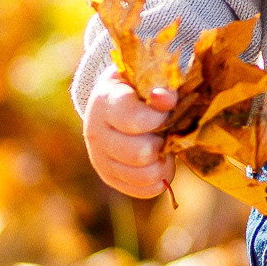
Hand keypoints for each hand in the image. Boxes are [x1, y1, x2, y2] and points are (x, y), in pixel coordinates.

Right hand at [83, 67, 175, 197]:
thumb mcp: (147, 75)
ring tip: (166, 146)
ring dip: (164, 162)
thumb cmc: (138, 85)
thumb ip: (160, 83)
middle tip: (168, 130)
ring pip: (145, 175)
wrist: (113, 101)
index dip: (160, 117)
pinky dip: (160, 179)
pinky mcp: (110, 177)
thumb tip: (167, 99)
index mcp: (105, 101)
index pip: (135, 120)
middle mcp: (96, 133)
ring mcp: (100, 158)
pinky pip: (144, 190)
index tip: (170, 108)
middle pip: (142, 153)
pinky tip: (160, 161)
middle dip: (163, 142)